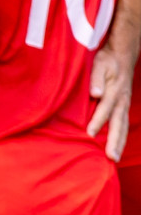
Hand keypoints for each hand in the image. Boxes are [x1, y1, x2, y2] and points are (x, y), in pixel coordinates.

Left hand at [89, 40, 133, 162]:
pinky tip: (115, 148)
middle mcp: (121, 101)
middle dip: (114, 141)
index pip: (105, 108)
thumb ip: (96, 79)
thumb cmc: (107, 60)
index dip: (97, 121)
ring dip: (119, 143)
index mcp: (114, 91)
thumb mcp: (99, 64)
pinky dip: (120, 137)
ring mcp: (124, 105)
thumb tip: (96, 94)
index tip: (89, 133)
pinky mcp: (123, 107)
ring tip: (114, 158)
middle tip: (111, 157)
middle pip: (118, 124)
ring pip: (122, 127)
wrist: (122, 56)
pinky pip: (122, 125)